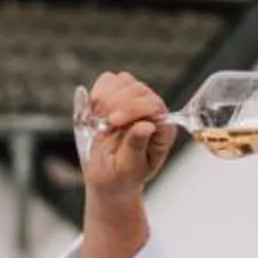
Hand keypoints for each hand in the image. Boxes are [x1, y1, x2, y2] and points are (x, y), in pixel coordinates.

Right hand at [78, 71, 175, 209]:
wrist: (106, 177)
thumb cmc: (120, 177)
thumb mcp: (128, 168)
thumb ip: (137, 146)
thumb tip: (146, 125)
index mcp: (162, 130)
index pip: (155, 106)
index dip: (133, 109)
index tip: (113, 121)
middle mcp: (152, 112)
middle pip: (139, 90)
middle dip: (117, 103)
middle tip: (102, 123)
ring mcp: (135, 101)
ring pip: (124, 81)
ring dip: (106, 97)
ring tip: (98, 120)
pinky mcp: (118, 95)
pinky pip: (109, 80)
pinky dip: (98, 91)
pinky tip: (94, 110)